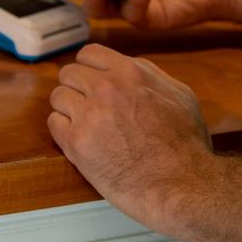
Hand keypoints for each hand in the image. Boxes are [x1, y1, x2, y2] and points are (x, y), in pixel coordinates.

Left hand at [49, 43, 212, 232]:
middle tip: (86, 106)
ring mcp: (90, 115)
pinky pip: (54, 123)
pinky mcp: (77, 143)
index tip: (91, 81)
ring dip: (68, 109)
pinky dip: (63, 130)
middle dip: (77, 88)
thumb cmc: (187, 146)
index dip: (89, 68)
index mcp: (130, 73)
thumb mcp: (179, 94)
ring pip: (58, 97)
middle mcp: (106, 88)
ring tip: (84, 125)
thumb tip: (127, 69)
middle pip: (68, 73)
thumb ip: (148, 75)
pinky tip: (79, 140)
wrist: (184, 187)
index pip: (89, 54)